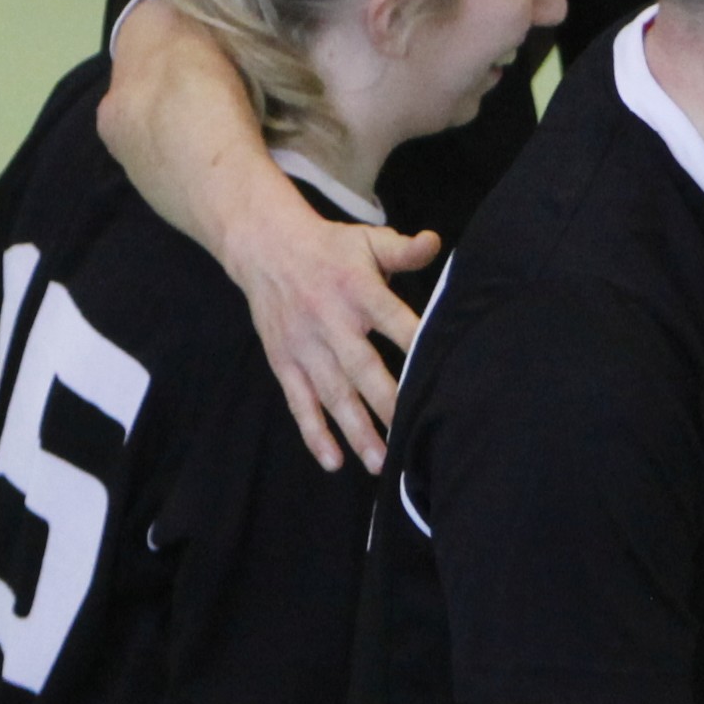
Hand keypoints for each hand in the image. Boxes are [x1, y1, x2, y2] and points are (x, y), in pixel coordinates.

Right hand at [229, 205, 437, 473]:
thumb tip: (434, 243)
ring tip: (381, 463)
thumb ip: (403, 250)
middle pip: (363, 368)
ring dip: (356, 430)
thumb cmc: (331, 248)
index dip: (415, 342)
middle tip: (412, 435)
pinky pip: (299, 402)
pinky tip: (333, 461)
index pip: (393, 319)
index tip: (438, 369)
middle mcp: (331, 321)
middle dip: (387, 403)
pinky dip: (314, 433)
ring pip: (332, 395)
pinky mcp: (284, 362)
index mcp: (358, 290)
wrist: (265, 247)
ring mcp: (305, 346)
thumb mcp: (369, 241)